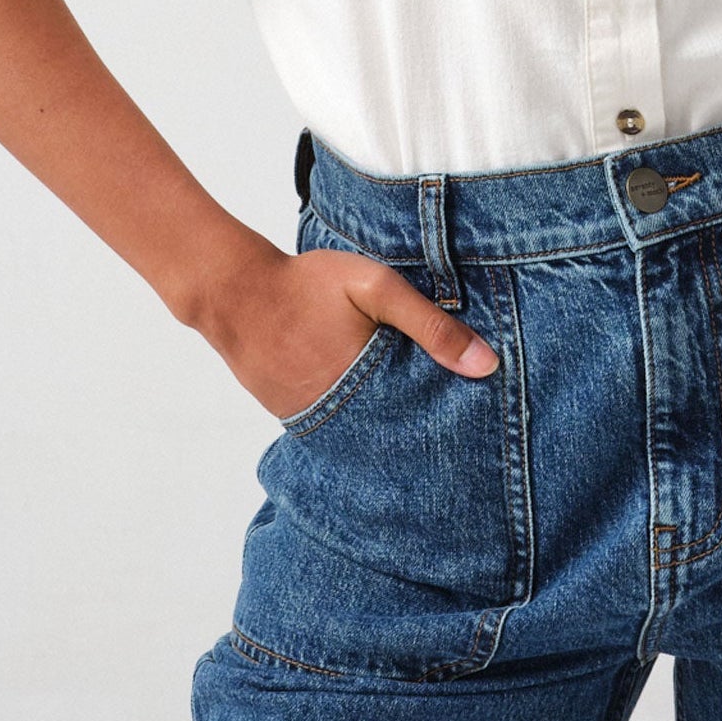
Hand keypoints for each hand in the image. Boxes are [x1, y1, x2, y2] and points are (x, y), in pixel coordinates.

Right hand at [183, 230, 498, 419]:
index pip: (425, 421)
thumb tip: (486, 365)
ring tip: (412, 419)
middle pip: (396, 434)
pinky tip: (366, 403)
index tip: (475, 427)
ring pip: (363, 434)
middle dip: (420, 430)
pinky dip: (353, 417)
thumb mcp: (376, 288)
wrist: (235, 292)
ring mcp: (314, 420)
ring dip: (385, 425)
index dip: (449, 423)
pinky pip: (333, 425)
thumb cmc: (308, 284)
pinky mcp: (292, 416)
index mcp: (371, 386)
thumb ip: (430, 324)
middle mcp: (342, 415)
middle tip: (449, 436)